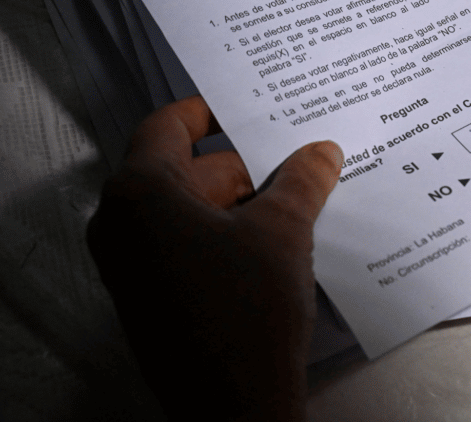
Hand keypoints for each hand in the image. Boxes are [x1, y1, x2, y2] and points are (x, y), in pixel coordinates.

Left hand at [87, 96, 341, 420]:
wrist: (234, 406)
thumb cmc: (247, 310)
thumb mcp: (283, 230)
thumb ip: (301, 180)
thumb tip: (320, 151)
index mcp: (139, 193)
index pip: (167, 125)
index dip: (210, 111)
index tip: (248, 106)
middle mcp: (121, 223)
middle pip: (183, 169)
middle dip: (243, 165)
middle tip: (294, 159)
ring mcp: (132, 263)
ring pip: (188, 209)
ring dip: (240, 202)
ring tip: (296, 199)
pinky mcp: (150, 295)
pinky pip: (186, 243)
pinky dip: (226, 233)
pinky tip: (276, 239)